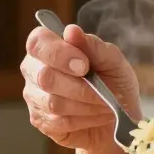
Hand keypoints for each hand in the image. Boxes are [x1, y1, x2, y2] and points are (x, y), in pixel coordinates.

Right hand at [21, 24, 141, 153]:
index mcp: (48, 45)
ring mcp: (34, 96)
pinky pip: (57, 122)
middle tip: (102, 90)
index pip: (38, 43)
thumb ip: (93, 45)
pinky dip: (83, 119)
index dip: (59, 54)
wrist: (119, 117)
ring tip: (104, 104)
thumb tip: (71, 31)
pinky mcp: (39, 120)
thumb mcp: (113, 61)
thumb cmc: (114, 82)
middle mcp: (34, 68)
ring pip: (52, 102)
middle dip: (79, 86)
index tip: (84, 65)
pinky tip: (95, 115)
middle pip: (44, 76)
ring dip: (85, 104)